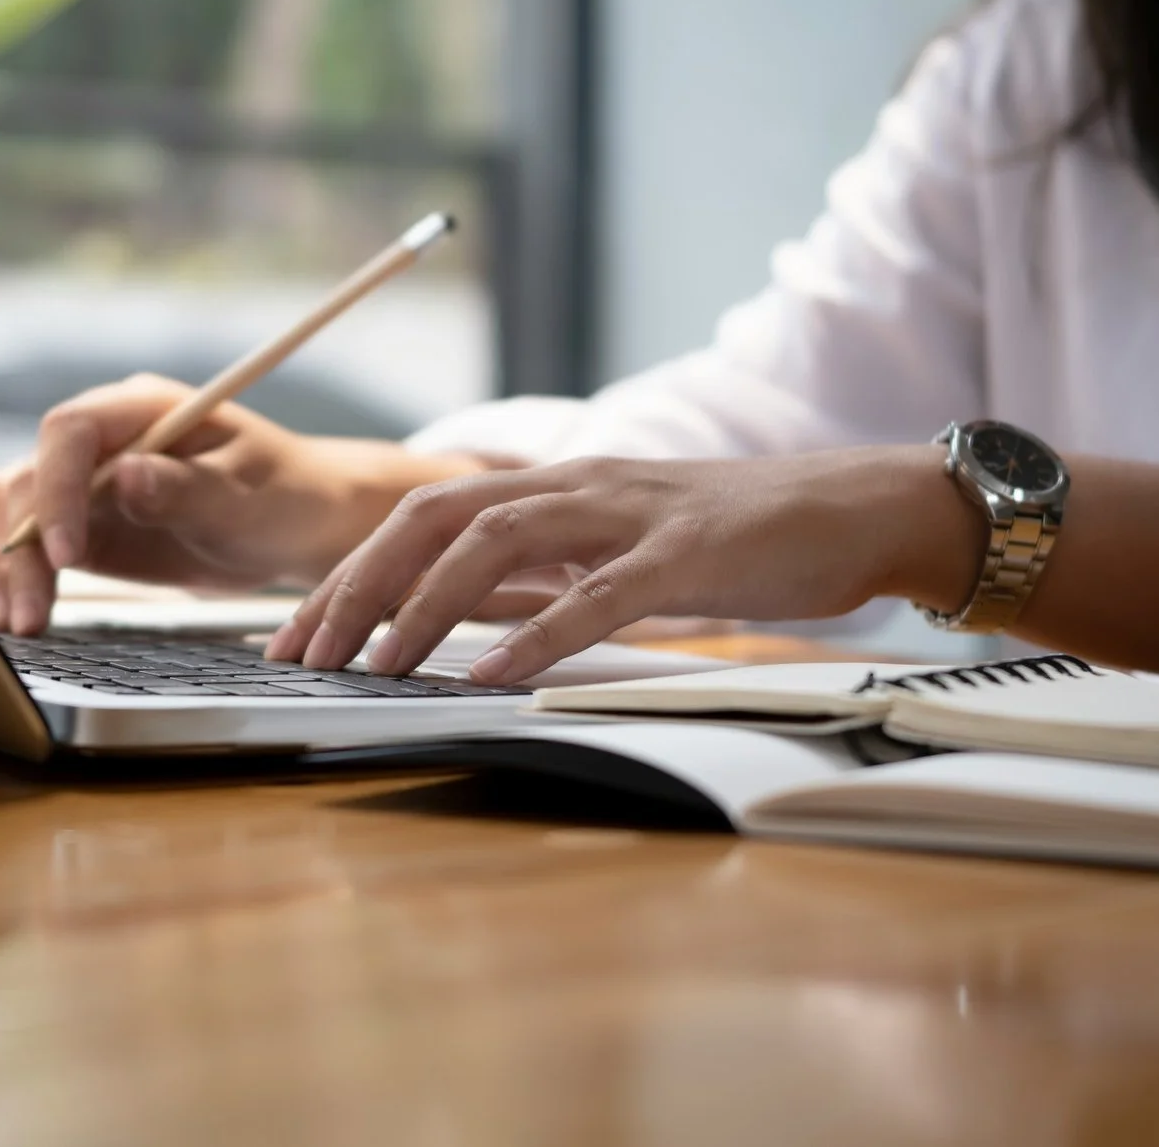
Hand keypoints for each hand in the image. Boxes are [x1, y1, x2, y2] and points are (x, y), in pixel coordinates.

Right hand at [0, 372, 483, 635]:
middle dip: (15, 547)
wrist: (297, 523)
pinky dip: (16, 580)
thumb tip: (126, 476)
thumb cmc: (282, 497)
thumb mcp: (245, 499)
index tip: (67, 554)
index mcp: (142, 410)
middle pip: (25, 477)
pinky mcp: (82, 526)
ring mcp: (85, 483)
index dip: (56, 489)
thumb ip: (186, 489)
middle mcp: (103, 441)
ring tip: (20, 628)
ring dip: (6, 569)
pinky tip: (17, 618)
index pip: (69, 432)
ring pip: (13, 513)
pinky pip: (29, 546)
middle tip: (26, 617)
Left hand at [262, 448, 977, 682]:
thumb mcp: (624, 553)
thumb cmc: (745, 538)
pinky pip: (599, 592)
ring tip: (373, 669)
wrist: (862, 506)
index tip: (296, 634)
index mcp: (556, 489)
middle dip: (355, 587)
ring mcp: (630, 515)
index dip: (350, 572)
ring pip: (496, 544)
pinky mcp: (689, 554)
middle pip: (432, 518)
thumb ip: (549, 574)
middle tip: (302, 656)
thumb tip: (467, 618)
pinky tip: (492, 671)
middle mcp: (577, 487)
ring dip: (422, 608)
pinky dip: (538, 631)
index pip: (423, 517)